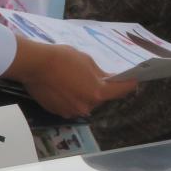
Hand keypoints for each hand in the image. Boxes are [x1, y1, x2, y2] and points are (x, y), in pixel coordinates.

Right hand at [6, 39, 136, 119]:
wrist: (35, 64)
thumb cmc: (62, 58)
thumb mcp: (86, 60)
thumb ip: (99, 73)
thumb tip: (104, 78)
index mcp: (97, 93)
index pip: (120, 91)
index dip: (129, 84)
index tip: (135, 80)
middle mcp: (86, 106)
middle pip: (100, 98)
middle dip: (99, 89)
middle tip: (92, 76)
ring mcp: (71, 111)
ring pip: (84, 103)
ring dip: (83, 94)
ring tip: (72, 80)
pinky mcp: (58, 112)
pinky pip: (70, 105)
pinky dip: (70, 98)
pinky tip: (61, 86)